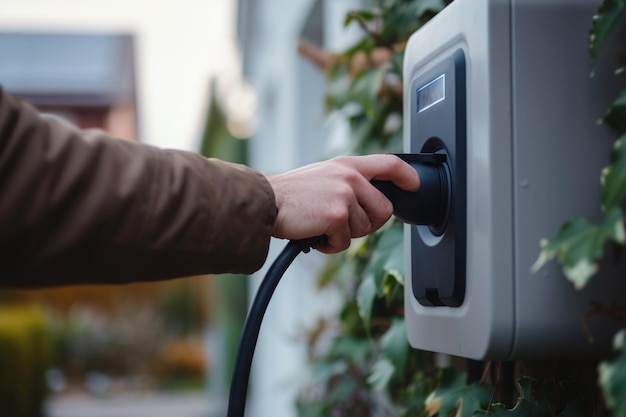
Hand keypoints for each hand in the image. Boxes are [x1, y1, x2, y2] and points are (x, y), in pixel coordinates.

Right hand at [267, 154, 419, 253]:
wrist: (266, 201)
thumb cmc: (290, 194)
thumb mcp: (323, 176)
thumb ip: (347, 182)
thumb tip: (367, 203)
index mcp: (347, 165)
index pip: (388, 163)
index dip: (407, 175)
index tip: (415, 184)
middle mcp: (350, 177)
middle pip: (384, 210)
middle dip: (367, 224)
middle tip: (342, 225)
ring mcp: (346, 196)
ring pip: (363, 229)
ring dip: (343, 235)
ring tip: (320, 226)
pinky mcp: (338, 216)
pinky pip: (346, 242)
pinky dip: (330, 245)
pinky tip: (315, 234)